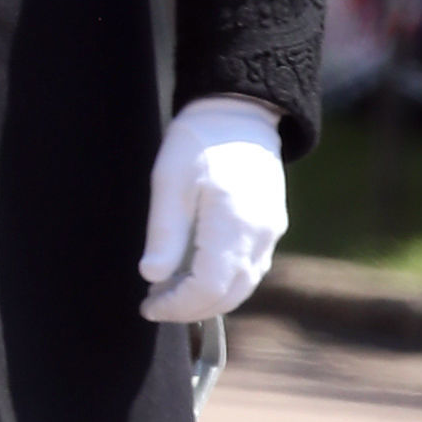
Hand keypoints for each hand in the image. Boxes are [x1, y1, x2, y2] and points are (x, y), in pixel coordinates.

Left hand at [138, 97, 285, 321]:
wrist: (239, 113)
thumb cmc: (198, 141)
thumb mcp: (168, 181)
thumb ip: (164, 232)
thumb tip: (152, 277)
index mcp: (232, 223)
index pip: (209, 287)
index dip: (178, 306)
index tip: (149, 306)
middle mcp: (259, 235)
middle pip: (229, 294)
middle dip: (191, 308)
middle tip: (155, 304)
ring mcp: (270, 233)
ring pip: (243, 286)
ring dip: (208, 299)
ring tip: (170, 293)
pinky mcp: (272, 228)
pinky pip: (250, 270)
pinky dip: (225, 283)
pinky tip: (196, 276)